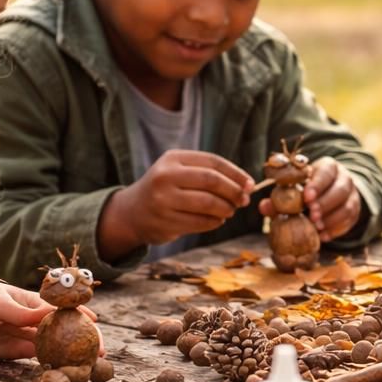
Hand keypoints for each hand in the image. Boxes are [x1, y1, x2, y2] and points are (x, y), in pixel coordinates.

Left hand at [0, 279, 99, 359]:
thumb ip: (21, 312)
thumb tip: (49, 314)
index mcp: (33, 303)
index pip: (62, 309)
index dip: (80, 315)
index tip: (95, 322)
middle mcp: (33, 321)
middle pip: (63, 331)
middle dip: (82, 340)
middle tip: (99, 353)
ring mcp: (24, 337)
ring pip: (52, 347)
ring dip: (69, 356)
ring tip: (87, 366)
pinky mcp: (12, 352)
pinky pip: (34, 358)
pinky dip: (48, 365)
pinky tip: (63, 371)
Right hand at [98, 150, 253, 258]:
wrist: (131, 213)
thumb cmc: (165, 190)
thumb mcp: (179, 171)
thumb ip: (209, 173)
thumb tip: (246, 185)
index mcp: (173, 159)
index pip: (213, 162)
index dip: (236, 174)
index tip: (250, 184)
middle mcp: (165, 176)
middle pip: (211, 181)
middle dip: (233, 191)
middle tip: (243, 200)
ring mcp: (163, 200)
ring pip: (208, 203)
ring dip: (226, 209)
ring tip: (230, 211)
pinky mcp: (165, 222)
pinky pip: (200, 222)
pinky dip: (215, 222)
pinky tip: (217, 220)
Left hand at [259, 156, 362, 240]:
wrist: (332, 191)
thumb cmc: (307, 189)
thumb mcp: (295, 188)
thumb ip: (279, 197)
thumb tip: (263, 206)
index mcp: (328, 167)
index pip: (326, 172)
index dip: (317, 184)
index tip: (307, 197)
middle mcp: (344, 179)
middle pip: (340, 189)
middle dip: (325, 203)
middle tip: (312, 216)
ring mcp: (352, 195)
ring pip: (347, 206)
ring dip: (332, 218)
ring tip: (317, 227)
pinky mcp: (355, 211)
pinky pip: (350, 221)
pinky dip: (336, 229)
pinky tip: (324, 236)